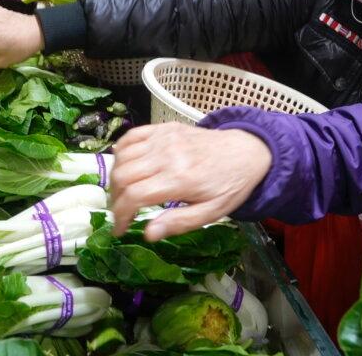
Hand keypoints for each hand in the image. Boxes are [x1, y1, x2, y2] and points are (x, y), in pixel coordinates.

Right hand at [109, 123, 271, 240]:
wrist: (246, 152)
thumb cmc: (229, 186)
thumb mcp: (211, 213)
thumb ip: (179, 222)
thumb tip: (148, 234)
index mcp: (179, 179)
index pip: (134, 196)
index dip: (120, 215)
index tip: (119, 229)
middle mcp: (167, 155)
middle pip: (123, 176)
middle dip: (115, 198)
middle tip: (121, 212)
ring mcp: (164, 138)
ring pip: (122, 156)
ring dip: (116, 177)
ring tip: (124, 193)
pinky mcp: (164, 128)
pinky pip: (131, 136)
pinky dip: (121, 151)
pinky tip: (125, 166)